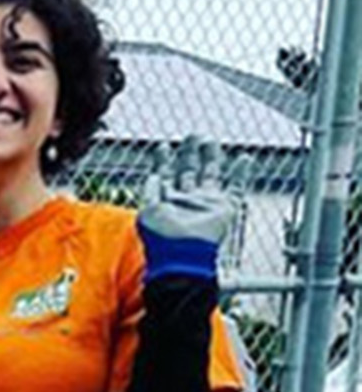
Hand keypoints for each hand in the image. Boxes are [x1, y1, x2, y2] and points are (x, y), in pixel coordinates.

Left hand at [138, 135, 232, 283]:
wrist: (184, 255)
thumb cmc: (163, 239)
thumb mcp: (148, 212)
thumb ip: (150, 192)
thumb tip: (153, 175)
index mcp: (166, 202)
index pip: (165, 176)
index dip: (163, 162)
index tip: (162, 147)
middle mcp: (187, 201)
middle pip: (189, 171)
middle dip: (190, 153)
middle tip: (192, 136)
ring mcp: (206, 204)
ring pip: (211, 175)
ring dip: (211, 157)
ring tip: (210, 141)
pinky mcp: (224, 209)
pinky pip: (237, 188)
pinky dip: (242, 174)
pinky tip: (245, 159)